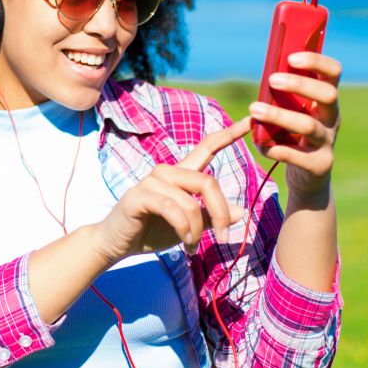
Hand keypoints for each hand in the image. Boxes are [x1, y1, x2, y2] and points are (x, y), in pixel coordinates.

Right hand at [90, 117, 250, 264]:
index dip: (228, 135)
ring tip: (192, 246)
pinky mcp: (139, 196)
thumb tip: (243, 211)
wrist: (117, 243)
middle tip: (223, 238)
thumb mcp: (189, 226)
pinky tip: (184, 242)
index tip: (250, 121)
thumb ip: (211, 216)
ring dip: (197, 229)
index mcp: (180, 175)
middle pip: (207, 182)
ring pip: (190, 201)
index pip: (206, 148)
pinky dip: (183, 229)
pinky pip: (171, 209)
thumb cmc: (153, 231)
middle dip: (220, 213)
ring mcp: (150, 182)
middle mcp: (166, 172)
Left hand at [250, 51, 341, 196]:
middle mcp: (332, 119)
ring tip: (254, 109)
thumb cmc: (293, 136)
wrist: (308, 178)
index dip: (316, 62)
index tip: (291, 57)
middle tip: (271, 79)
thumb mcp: (292, 112)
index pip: (333, 73)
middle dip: (299, 85)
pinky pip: (296, 155)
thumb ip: (282, 96)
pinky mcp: (319, 165)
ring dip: (279, 115)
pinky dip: (274, 148)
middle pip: (327, 95)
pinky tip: (259, 144)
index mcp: (326, 101)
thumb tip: (264, 75)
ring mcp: (328, 143)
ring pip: (308, 126)